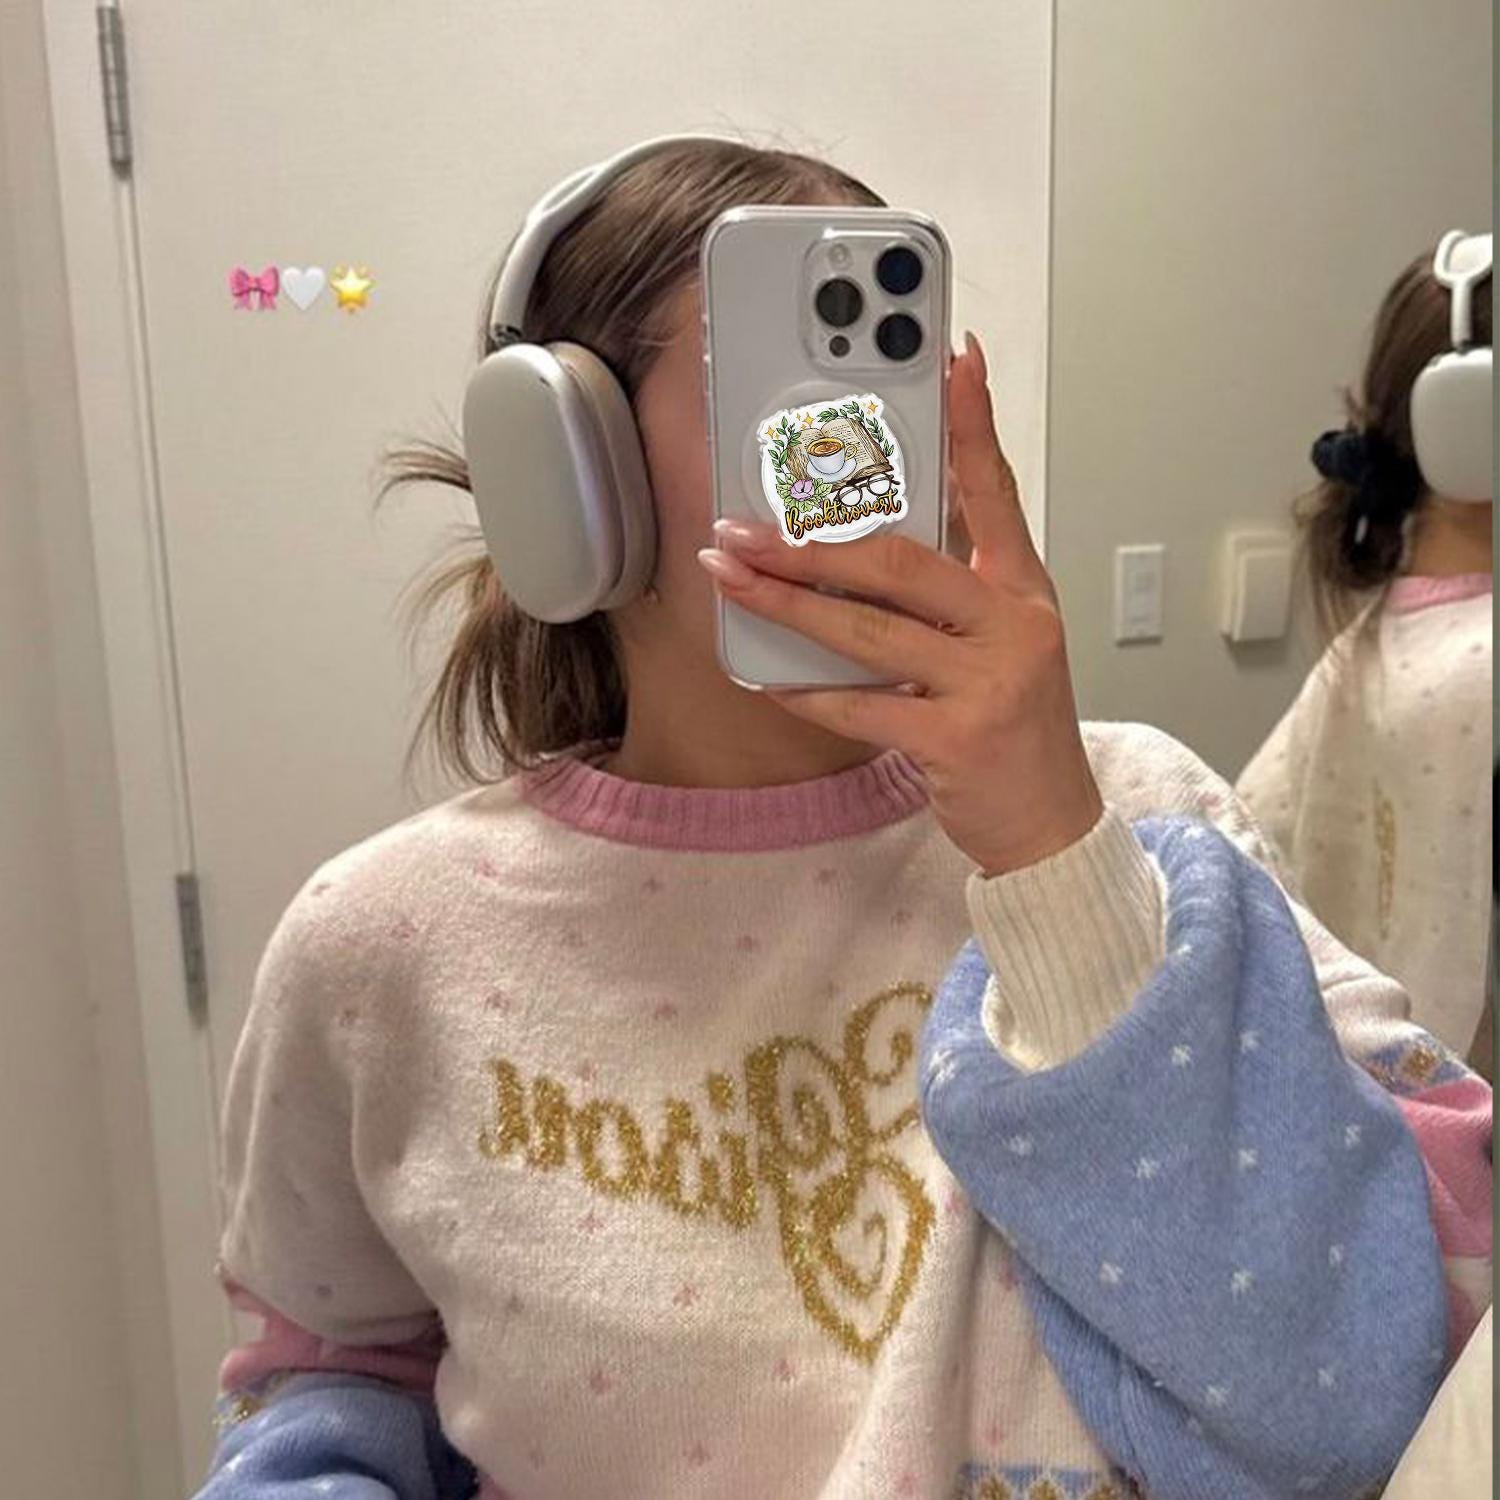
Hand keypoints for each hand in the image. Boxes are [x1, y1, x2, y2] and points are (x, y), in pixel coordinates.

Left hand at [696, 332, 1102, 876]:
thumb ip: (953, 589)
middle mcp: (1014, 625)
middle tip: (742, 525)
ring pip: (868, 629)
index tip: (953, 360)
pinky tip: (765, 679)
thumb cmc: (1013, 726)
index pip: (995, 491)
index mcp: (1023, 591)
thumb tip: (865, 542)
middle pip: (902, 560)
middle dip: (810, 541)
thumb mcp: (1003, 643)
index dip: (972, 424)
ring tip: (729, 577)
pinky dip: (806, 693)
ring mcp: (989, 682)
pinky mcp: (956, 740)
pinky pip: (861, 707)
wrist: (1051, 825)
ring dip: (787, 603)